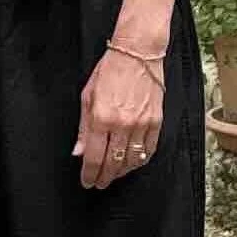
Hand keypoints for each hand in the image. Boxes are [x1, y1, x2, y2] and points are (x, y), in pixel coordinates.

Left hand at [75, 43, 164, 190]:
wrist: (138, 53)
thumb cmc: (110, 70)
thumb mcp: (88, 96)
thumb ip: (84, 128)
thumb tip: (79, 152)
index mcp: (102, 118)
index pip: (95, 157)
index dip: (90, 174)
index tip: (87, 181)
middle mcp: (122, 124)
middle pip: (113, 163)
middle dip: (104, 177)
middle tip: (99, 183)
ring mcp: (142, 124)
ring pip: (132, 161)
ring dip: (121, 172)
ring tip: (113, 174)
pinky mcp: (156, 122)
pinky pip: (149, 150)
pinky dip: (140, 161)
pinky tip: (132, 163)